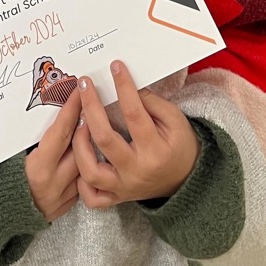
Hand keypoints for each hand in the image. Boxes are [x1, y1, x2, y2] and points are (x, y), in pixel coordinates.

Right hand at [25, 88, 80, 221]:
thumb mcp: (11, 154)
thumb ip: (30, 137)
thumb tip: (46, 110)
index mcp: (38, 169)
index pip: (61, 132)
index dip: (71, 109)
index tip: (78, 92)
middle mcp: (54, 183)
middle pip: (78, 147)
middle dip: (85, 122)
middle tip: (90, 102)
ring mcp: (62, 196)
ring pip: (86, 164)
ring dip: (88, 143)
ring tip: (89, 125)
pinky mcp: (67, 204)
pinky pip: (82, 180)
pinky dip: (84, 164)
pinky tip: (86, 151)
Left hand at [72, 60, 200, 207]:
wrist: (186, 179)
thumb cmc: (180, 145)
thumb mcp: (175, 120)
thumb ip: (152, 103)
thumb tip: (124, 86)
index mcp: (155, 150)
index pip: (134, 114)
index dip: (123, 88)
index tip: (115, 67)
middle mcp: (136, 171)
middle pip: (105, 139)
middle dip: (91, 107)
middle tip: (85, 84)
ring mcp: (124, 187)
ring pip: (91, 171)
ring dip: (80, 144)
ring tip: (79, 122)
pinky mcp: (116, 198)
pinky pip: (92, 197)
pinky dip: (81, 183)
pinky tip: (80, 160)